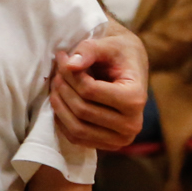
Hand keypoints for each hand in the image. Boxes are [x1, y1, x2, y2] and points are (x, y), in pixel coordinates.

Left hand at [50, 27, 147, 151]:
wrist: (130, 69)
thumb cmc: (118, 54)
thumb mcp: (107, 44)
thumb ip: (89, 50)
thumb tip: (69, 64)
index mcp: (135, 98)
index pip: (90, 91)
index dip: (70, 74)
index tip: (62, 58)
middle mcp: (132, 124)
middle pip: (82, 110)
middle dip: (63, 88)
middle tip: (56, 71)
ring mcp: (121, 140)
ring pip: (77, 128)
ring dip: (59, 105)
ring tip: (56, 85)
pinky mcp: (108, 146)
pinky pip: (76, 138)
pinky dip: (62, 120)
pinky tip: (61, 101)